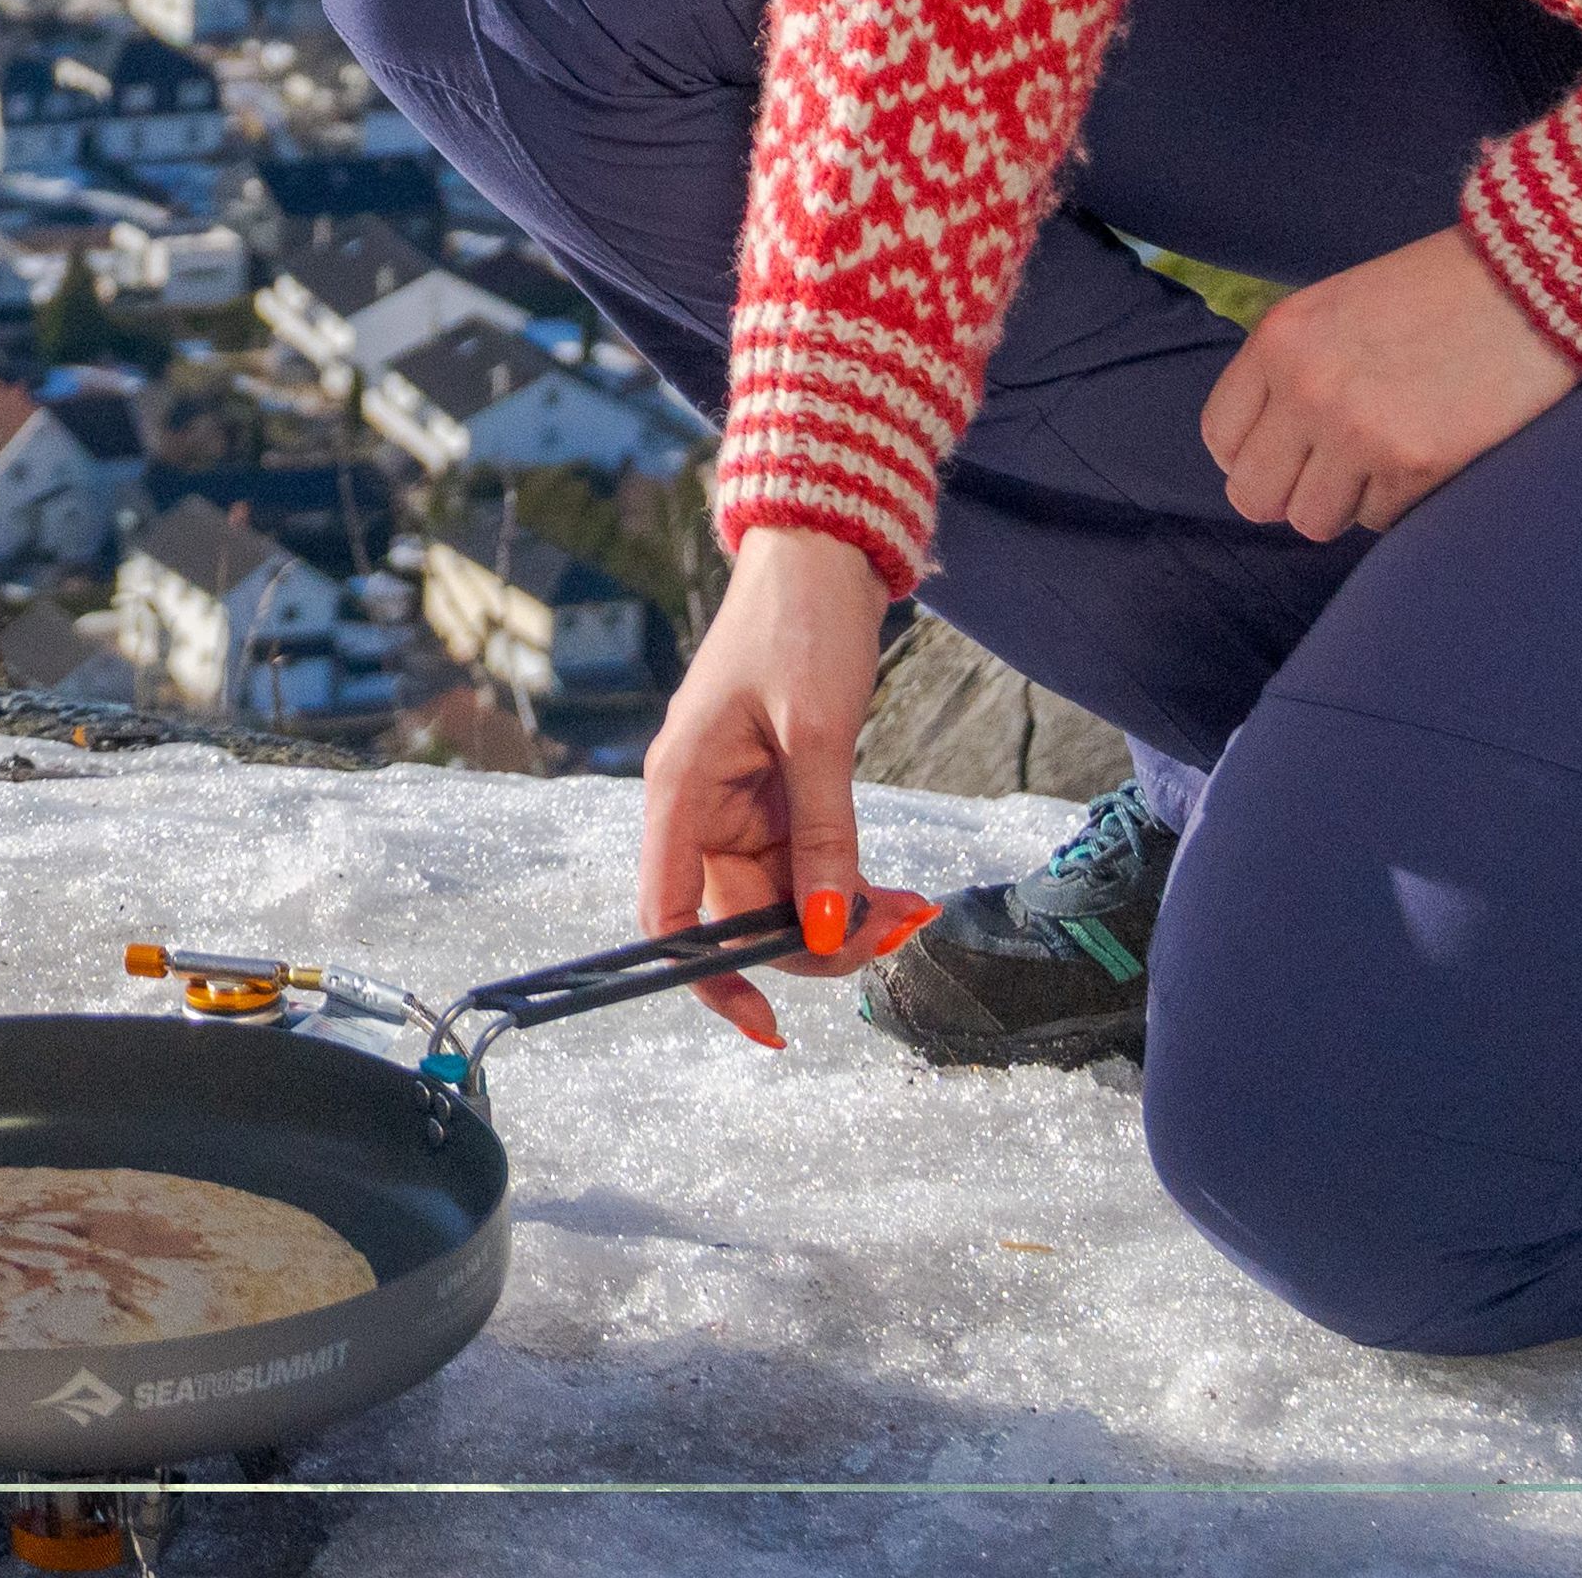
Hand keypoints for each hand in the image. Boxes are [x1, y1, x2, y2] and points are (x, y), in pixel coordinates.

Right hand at [630, 525, 895, 1047]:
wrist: (822, 556)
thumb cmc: (801, 626)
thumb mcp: (816, 733)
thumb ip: (821, 835)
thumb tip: (819, 929)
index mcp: (680, 790)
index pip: (668, 915)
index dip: (706, 977)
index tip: (765, 1025)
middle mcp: (698, 806)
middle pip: (737, 914)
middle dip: (811, 940)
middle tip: (893, 932)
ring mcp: (737, 802)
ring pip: (780, 896)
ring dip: (840, 915)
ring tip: (912, 908)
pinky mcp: (776, 793)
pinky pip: (804, 863)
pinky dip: (846, 884)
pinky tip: (898, 893)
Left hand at [1195, 227, 1579, 538]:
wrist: (1531, 280)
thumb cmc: (1433, 291)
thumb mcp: (1334, 308)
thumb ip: (1289, 369)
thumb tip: (1263, 446)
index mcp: (1279, 340)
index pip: (1221, 437)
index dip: (1250, 455)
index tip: (1284, 452)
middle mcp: (1306, 389)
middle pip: (1254, 495)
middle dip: (1289, 492)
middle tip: (1328, 472)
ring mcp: (1357, 431)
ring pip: (1312, 520)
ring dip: (1344, 502)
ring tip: (1380, 461)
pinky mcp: (1413, 464)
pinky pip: (1376, 521)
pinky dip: (1395, 501)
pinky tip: (1422, 456)